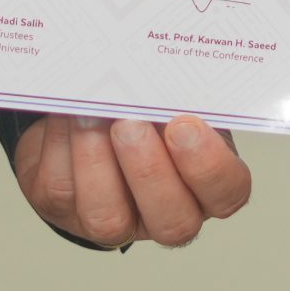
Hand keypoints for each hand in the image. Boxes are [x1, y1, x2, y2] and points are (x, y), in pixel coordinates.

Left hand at [13, 113, 251, 247]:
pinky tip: (65, 115)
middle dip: (149, 172)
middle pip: (173, 222)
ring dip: (95, 161)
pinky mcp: (65, 211)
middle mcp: (165, 212)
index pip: (227, 191)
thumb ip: (174, 92)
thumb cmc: (141, 108)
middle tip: (130, 125)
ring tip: (89, 115)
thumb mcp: (169, 96)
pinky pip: (61, 190)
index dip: (208, 165)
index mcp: (205, 182)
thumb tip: (157, 68)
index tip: (183, 124)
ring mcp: (115, 220)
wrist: (87, 116)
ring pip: (107, 217)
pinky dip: (62, 146)